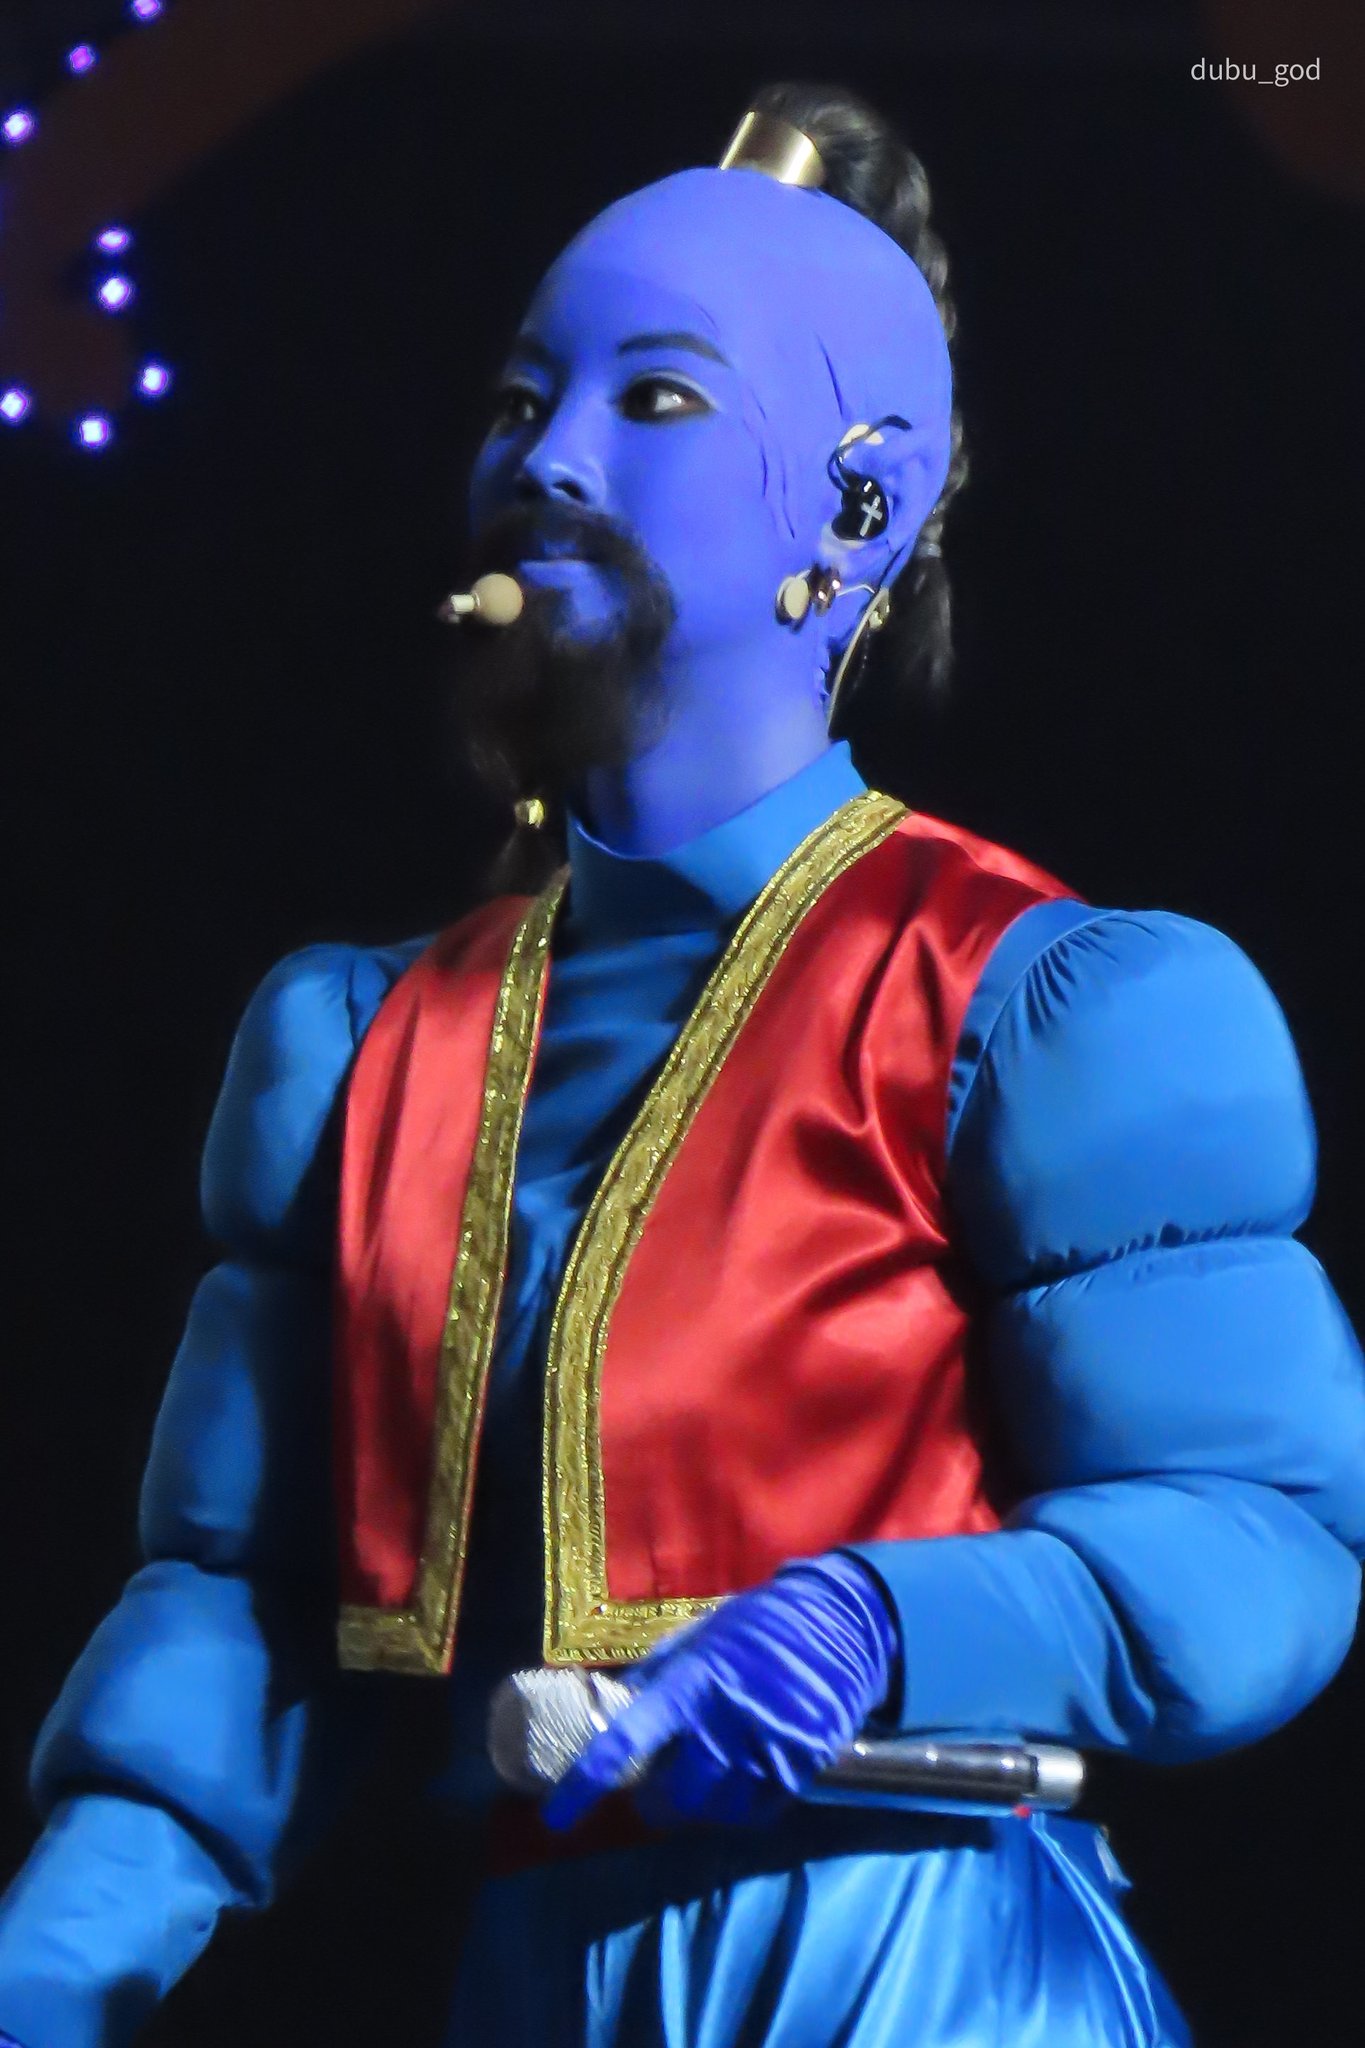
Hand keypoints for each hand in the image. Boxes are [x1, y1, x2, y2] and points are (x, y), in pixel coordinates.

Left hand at [543, 1552, 899, 1829]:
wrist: (839, 1622)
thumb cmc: (756, 1625)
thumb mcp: (698, 1635)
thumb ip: (657, 1676)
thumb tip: (613, 1711)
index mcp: (691, 1680)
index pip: (628, 1739)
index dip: (587, 1781)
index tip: (556, 1816)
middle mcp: (726, 1718)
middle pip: (676, 1794)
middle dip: (659, 1800)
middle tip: (659, 1788)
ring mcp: (767, 1745)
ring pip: (717, 1810)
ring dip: (702, 1806)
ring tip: (704, 1782)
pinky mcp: (802, 1764)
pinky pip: (759, 1811)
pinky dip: (742, 1806)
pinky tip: (742, 1781)